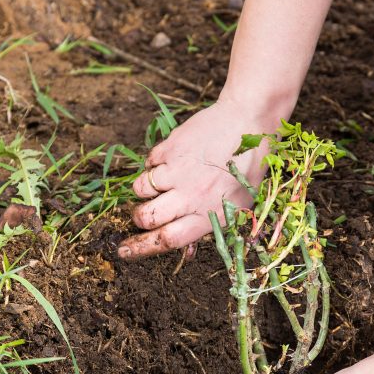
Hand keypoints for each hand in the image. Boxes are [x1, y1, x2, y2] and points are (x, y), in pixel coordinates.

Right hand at [117, 94, 283, 259]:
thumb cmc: (248, 168)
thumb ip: (211, 227)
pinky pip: (148, 163)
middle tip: (145, 214)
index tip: (124, 250)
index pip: (167, 239)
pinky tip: (172, 162)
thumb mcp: (239, 205)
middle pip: (146, 217)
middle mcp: (191, 196)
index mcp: (209, 215)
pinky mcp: (169, 148)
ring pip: (140, 190)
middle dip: (139, 219)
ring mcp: (178, 170)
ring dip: (145, 191)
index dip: (141, 248)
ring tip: (162, 185)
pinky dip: (154, 165)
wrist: (248, 121)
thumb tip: (187, 251)